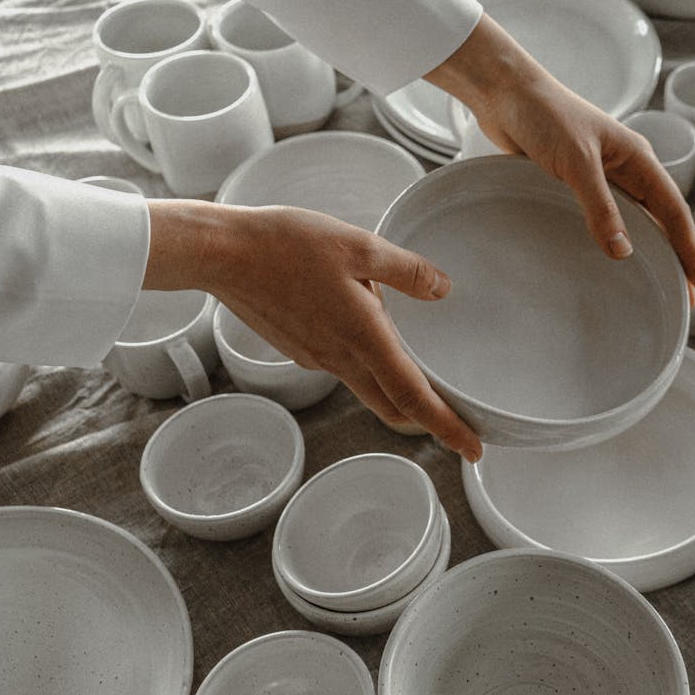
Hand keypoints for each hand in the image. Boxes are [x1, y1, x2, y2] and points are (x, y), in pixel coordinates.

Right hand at [143, 200, 483, 461]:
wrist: (221, 254)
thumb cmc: (286, 246)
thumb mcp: (359, 244)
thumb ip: (406, 270)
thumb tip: (442, 289)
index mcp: (363, 338)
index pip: (413, 398)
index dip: (448, 427)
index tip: (474, 450)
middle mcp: (341, 359)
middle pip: (393, 407)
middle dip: (428, 420)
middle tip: (459, 420)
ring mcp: (317, 357)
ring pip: (369, 387)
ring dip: (398, 389)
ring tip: (423, 368)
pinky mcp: (300, 348)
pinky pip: (345, 366)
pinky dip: (369, 364)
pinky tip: (372, 329)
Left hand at [426, 15, 694, 288]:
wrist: (504, 93)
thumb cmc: (544, 116)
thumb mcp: (577, 162)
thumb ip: (600, 206)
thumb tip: (624, 252)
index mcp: (638, 158)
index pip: (674, 211)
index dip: (689, 248)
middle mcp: (626, 168)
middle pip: (660, 220)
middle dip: (674, 257)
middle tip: (683, 297)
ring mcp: (601, 176)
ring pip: (633, 220)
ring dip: (645, 251)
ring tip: (653, 286)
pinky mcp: (575, 182)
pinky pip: (602, 218)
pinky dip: (612, 241)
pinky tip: (608, 261)